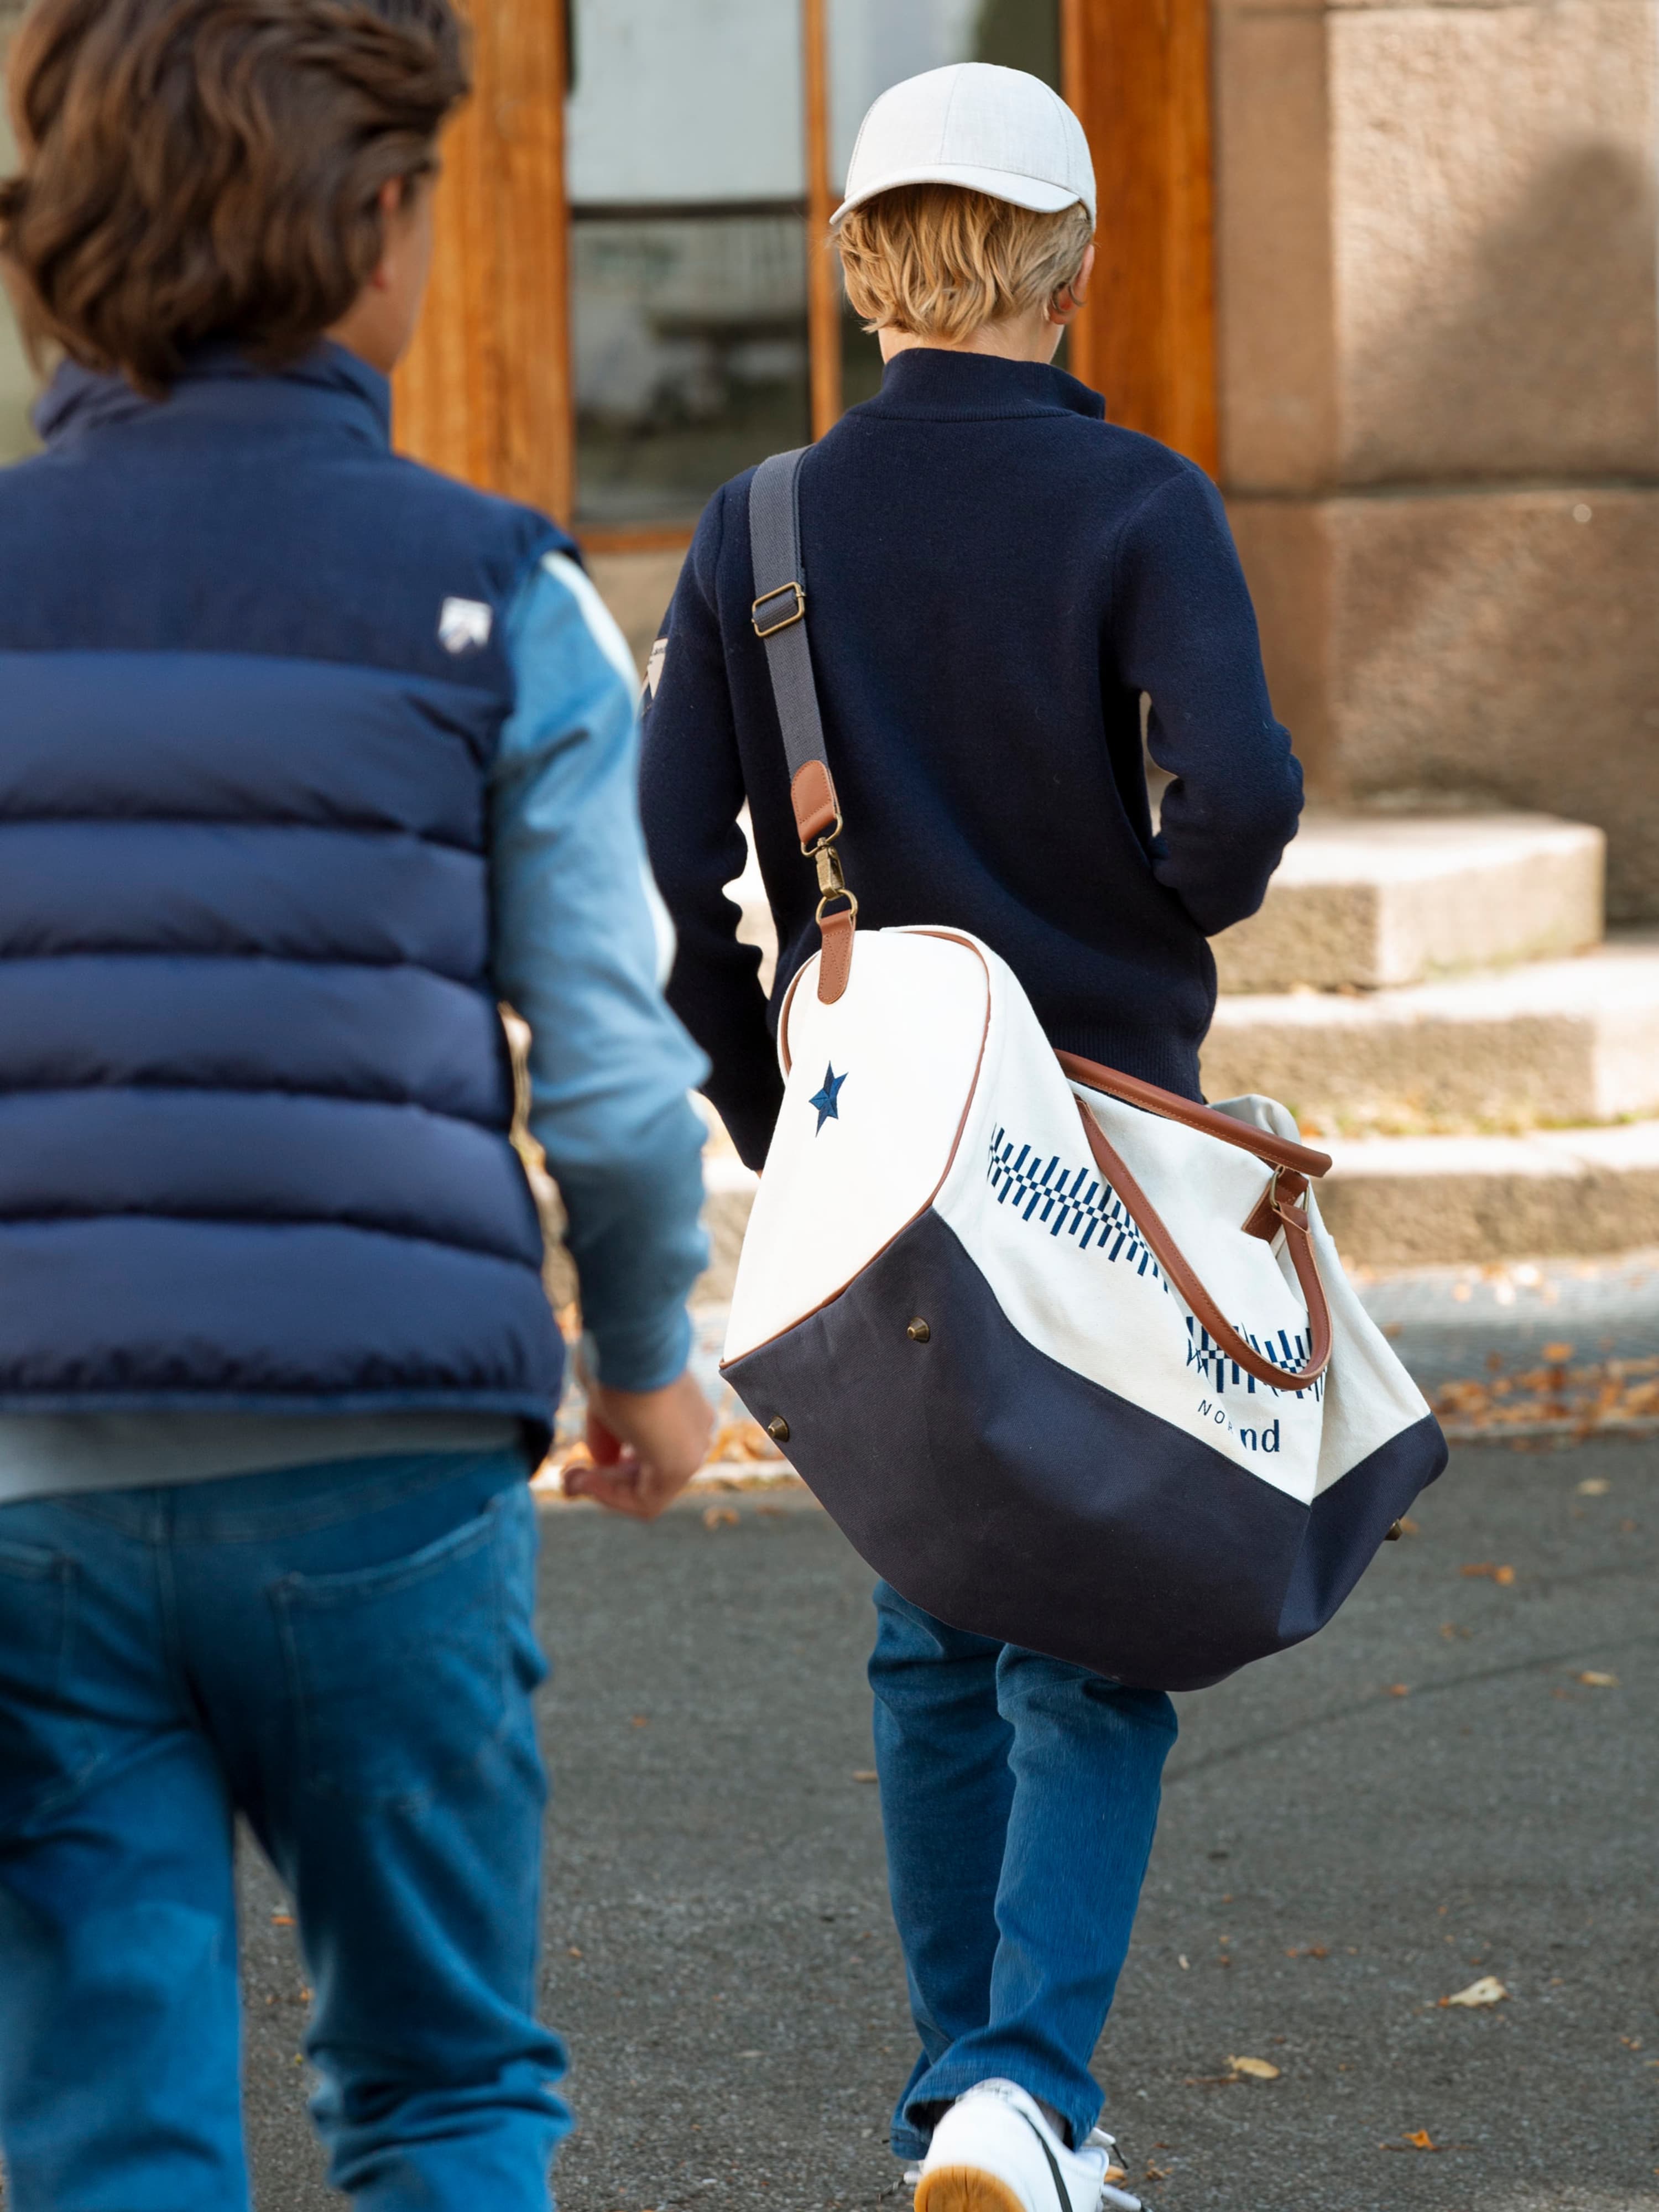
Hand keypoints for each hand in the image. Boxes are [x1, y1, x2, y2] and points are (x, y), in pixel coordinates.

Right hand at [564, 1369, 713, 1519]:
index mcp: (684, 1407)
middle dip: (605, 1479)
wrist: (628, 1343)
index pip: (650, 1449)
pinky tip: (585, 1479)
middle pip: (650, 1473)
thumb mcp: (605, 1397)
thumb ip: (607, 1431)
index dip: (612, 1462)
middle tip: (570, 1476)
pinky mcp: (681, 1464)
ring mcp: (693, 1447)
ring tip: (572, 1478)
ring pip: (647, 1490)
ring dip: (603, 1490)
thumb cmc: (614, 1357)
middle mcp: (695, 1428)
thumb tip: (601, 1460)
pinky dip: (611, 1496)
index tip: (581, 1461)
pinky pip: (647, 1501)